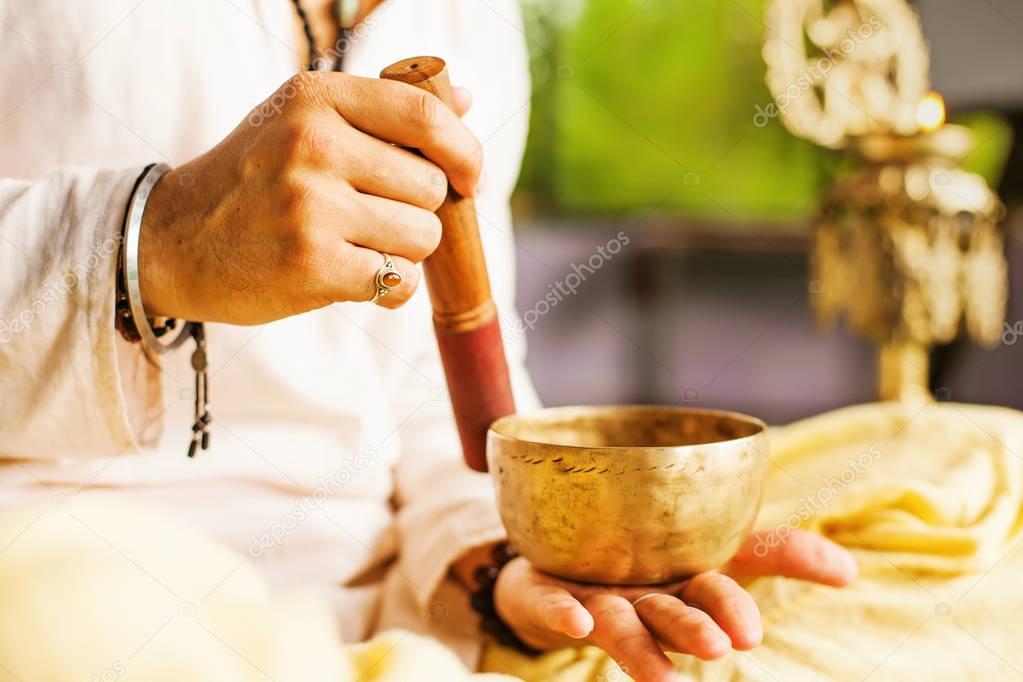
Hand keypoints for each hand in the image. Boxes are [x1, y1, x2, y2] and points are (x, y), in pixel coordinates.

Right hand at [138, 71, 479, 323]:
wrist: (172, 240)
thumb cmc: (252, 180)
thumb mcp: (301, 123)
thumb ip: (382, 113)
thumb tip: (467, 97)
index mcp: (315, 99)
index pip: (424, 115)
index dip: (464, 151)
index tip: (469, 178)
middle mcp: (312, 144)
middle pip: (430, 187)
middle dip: (418, 212)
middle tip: (374, 220)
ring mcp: (310, 204)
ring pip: (422, 236)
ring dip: (404, 252)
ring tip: (359, 247)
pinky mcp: (311, 263)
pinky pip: (399, 280)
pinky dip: (389, 288)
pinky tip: (355, 278)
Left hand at [493, 529, 856, 681]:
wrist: (554, 572)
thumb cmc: (646, 562)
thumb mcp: (716, 543)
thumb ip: (777, 551)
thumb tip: (852, 572)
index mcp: (686, 586)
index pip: (720, 595)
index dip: (735, 611)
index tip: (751, 635)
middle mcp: (646, 600)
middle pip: (673, 615)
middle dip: (695, 630)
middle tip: (720, 646)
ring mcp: (598, 600)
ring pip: (621, 624)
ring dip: (639, 646)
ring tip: (661, 672)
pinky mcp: (550, 596)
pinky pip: (553, 606)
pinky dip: (563, 614)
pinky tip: (576, 621)